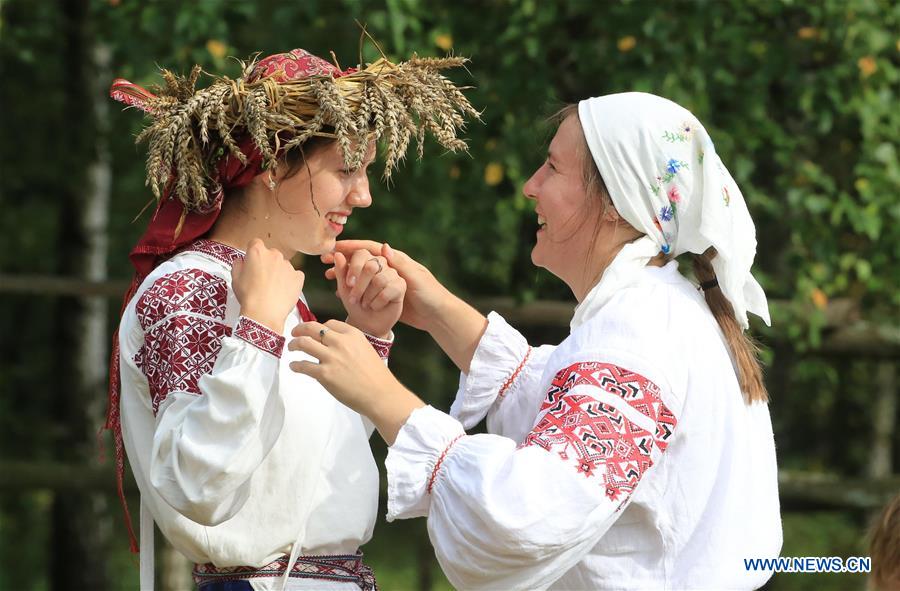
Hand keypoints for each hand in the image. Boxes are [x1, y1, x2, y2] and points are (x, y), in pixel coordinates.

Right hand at [232, 239, 304, 331]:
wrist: (264, 313)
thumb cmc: (249, 296)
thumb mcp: (235, 278)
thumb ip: (238, 264)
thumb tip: (241, 261)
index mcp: (257, 252)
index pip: (255, 243)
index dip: (253, 253)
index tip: (253, 261)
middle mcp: (274, 255)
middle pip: (271, 254)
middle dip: (267, 263)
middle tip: (262, 278)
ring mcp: (288, 265)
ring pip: (283, 265)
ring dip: (279, 272)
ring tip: (272, 288)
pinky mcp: (298, 277)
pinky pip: (295, 275)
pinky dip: (291, 281)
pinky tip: (283, 291)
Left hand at [289, 320, 423, 443]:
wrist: (381, 393)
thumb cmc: (376, 375)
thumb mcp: (366, 349)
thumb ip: (349, 344)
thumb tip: (333, 347)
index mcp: (352, 334)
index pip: (329, 323)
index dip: (319, 327)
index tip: (314, 332)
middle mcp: (340, 342)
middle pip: (312, 328)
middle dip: (300, 329)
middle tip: (295, 333)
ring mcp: (331, 358)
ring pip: (304, 343)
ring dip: (294, 344)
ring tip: (292, 347)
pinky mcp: (325, 374)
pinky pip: (303, 366)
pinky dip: (296, 365)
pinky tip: (294, 366)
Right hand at [323, 241, 448, 331]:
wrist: (437, 315)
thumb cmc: (430, 294)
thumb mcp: (415, 279)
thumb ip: (400, 264)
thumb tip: (384, 247)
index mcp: (396, 260)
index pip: (370, 249)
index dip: (352, 247)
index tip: (334, 248)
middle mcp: (389, 268)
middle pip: (361, 259)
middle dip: (343, 259)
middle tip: (325, 263)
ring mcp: (385, 281)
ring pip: (360, 274)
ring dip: (344, 274)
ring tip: (328, 276)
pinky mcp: (385, 294)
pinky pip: (364, 289)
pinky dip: (352, 289)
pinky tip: (340, 293)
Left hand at [332, 248, 405, 337]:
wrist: (366, 322)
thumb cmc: (355, 302)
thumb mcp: (344, 287)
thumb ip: (340, 270)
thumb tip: (338, 254)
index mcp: (366, 259)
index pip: (361, 254)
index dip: (354, 268)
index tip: (348, 284)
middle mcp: (381, 263)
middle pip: (371, 266)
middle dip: (359, 286)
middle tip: (353, 299)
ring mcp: (392, 273)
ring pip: (379, 280)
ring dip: (368, 297)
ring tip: (365, 304)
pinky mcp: (401, 285)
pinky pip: (388, 291)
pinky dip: (377, 303)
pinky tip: (376, 306)